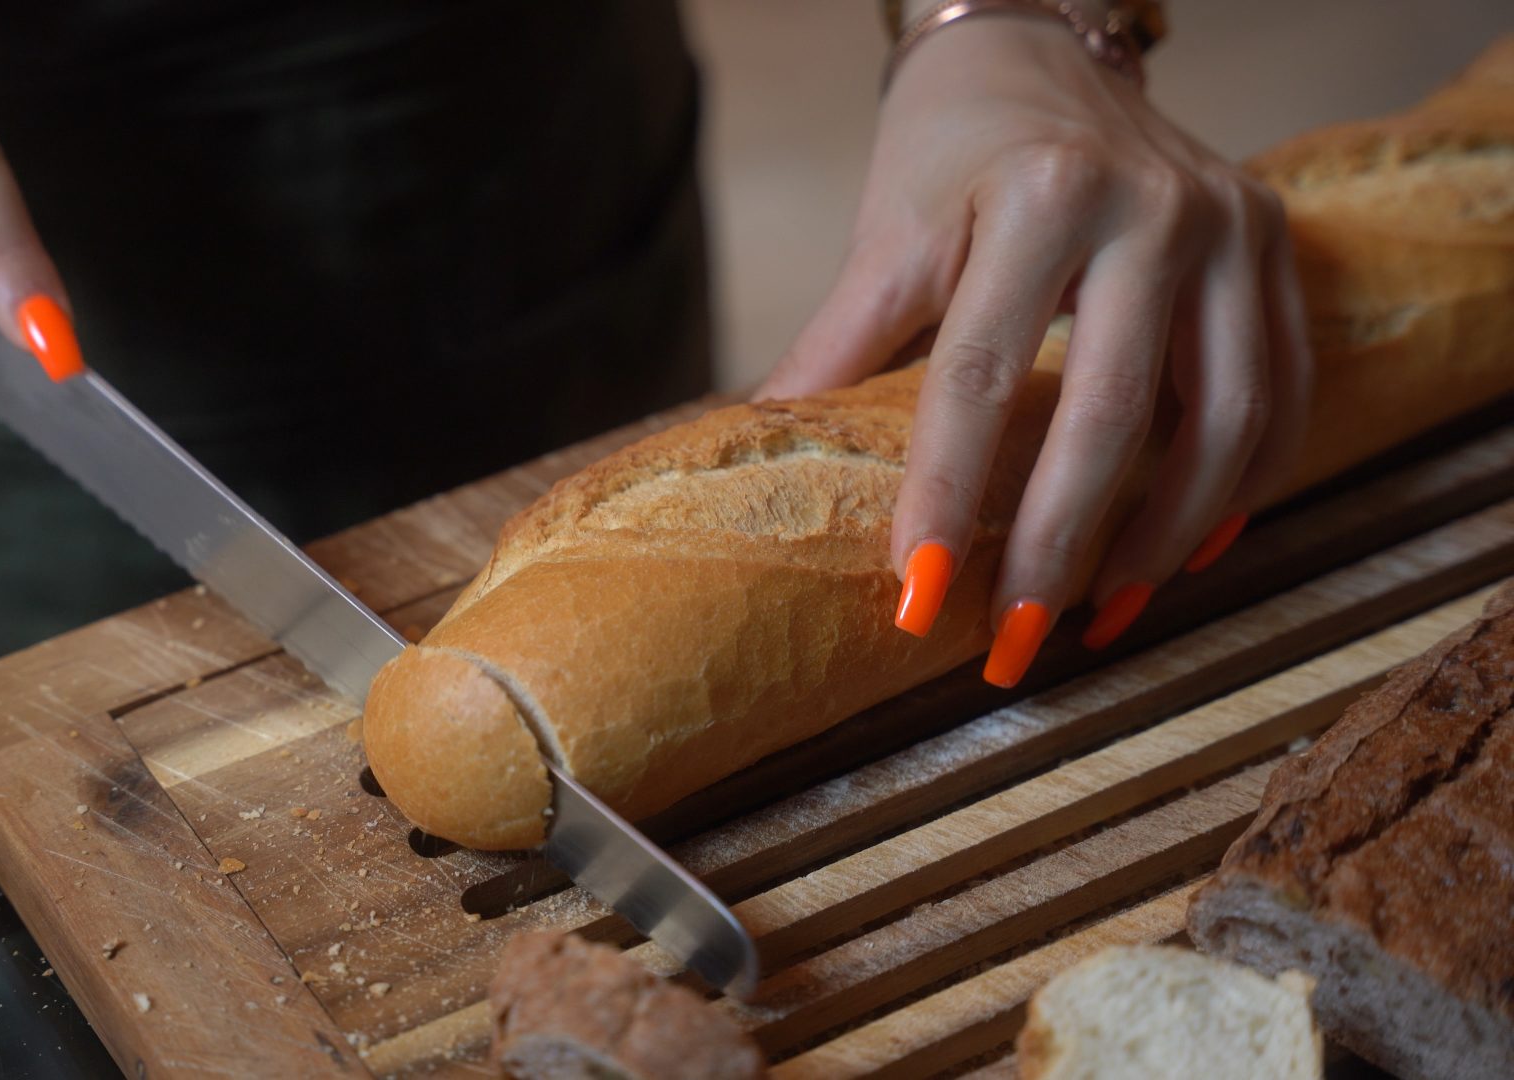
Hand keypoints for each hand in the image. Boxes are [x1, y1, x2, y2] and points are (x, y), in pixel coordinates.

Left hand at [756, 15, 1311, 672]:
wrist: (1044, 52)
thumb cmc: (952, 151)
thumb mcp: (889, 237)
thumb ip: (839, 345)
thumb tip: (761, 448)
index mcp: (1041, 198)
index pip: (982, 377)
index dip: (946, 497)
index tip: (916, 601)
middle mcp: (1153, 209)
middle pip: (1113, 415)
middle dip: (1060, 547)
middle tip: (1017, 645)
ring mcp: (1231, 228)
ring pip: (1223, 419)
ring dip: (1165, 537)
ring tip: (1100, 616)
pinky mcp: (1273, 250)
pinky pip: (1280, 393)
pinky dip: (1240, 485)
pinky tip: (1186, 548)